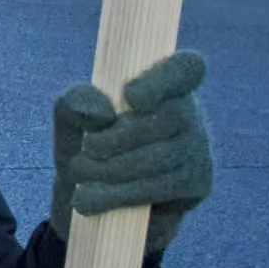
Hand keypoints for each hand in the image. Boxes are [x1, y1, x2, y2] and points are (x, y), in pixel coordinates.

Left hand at [49, 49, 212, 254]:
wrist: (91, 200)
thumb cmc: (85, 148)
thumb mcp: (70, 121)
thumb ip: (76, 102)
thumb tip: (102, 112)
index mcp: (162, 85)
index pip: (186, 67)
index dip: (164, 79)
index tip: (131, 96)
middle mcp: (190, 112)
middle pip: (168, 116)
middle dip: (116, 138)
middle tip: (86, 150)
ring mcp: (199, 148)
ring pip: (162, 155)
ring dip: (111, 169)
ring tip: (80, 176)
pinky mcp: (199, 183)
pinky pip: (161, 187)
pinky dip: (119, 194)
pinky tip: (90, 199)